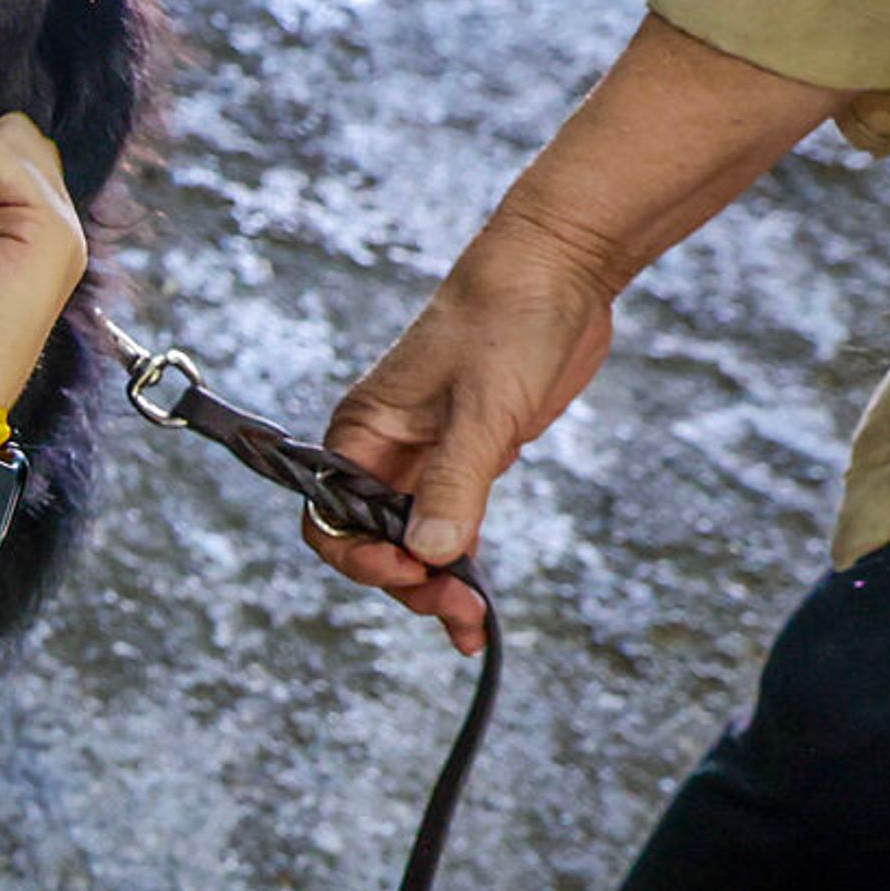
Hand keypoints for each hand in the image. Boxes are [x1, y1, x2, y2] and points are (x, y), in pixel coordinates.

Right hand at [306, 203, 619, 655]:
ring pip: (413, 539)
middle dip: (408, 580)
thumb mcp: (482, 407)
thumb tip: (430, 552)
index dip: (360, 556)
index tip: (411, 569)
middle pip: (371, 540)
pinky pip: (452, 524)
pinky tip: (481, 597)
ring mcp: (427, 456)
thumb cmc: (506, 319)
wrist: (559, 268)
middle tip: (458, 607)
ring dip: (437, 583)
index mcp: (362, 432)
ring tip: (472, 622)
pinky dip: (464, 562)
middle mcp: (384, 450)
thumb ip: (455, 483)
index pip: (330, 517)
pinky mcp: (470, 458)